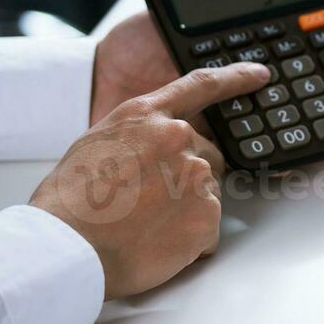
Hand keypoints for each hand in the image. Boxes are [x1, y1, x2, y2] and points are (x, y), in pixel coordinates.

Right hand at [31, 63, 268, 299]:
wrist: (64, 247)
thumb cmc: (69, 203)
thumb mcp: (97, 145)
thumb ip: (138, 137)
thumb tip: (154, 148)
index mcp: (147, 117)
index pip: (201, 86)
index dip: (235, 79)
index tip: (259, 75)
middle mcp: (178, 139)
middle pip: (208, 157)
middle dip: (187, 179)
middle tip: (149, 204)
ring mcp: (197, 177)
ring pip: (207, 195)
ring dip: (185, 213)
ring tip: (142, 227)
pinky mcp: (207, 216)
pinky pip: (207, 231)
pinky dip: (187, 242)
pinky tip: (154, 245)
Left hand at [90, 11, 323, 169]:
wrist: (84, 94)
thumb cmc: (119, 56)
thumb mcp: (161, 21)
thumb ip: (195, 11)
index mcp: (217, 74)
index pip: (269, 77)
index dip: (302, 78)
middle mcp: (221, 104)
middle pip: (282, 111)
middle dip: (319, 118)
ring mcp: (212, 133)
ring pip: (272, 140)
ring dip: (308, 145)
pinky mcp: (198, 160)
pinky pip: (243, 165)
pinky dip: (275, 166)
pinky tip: (300, 163)